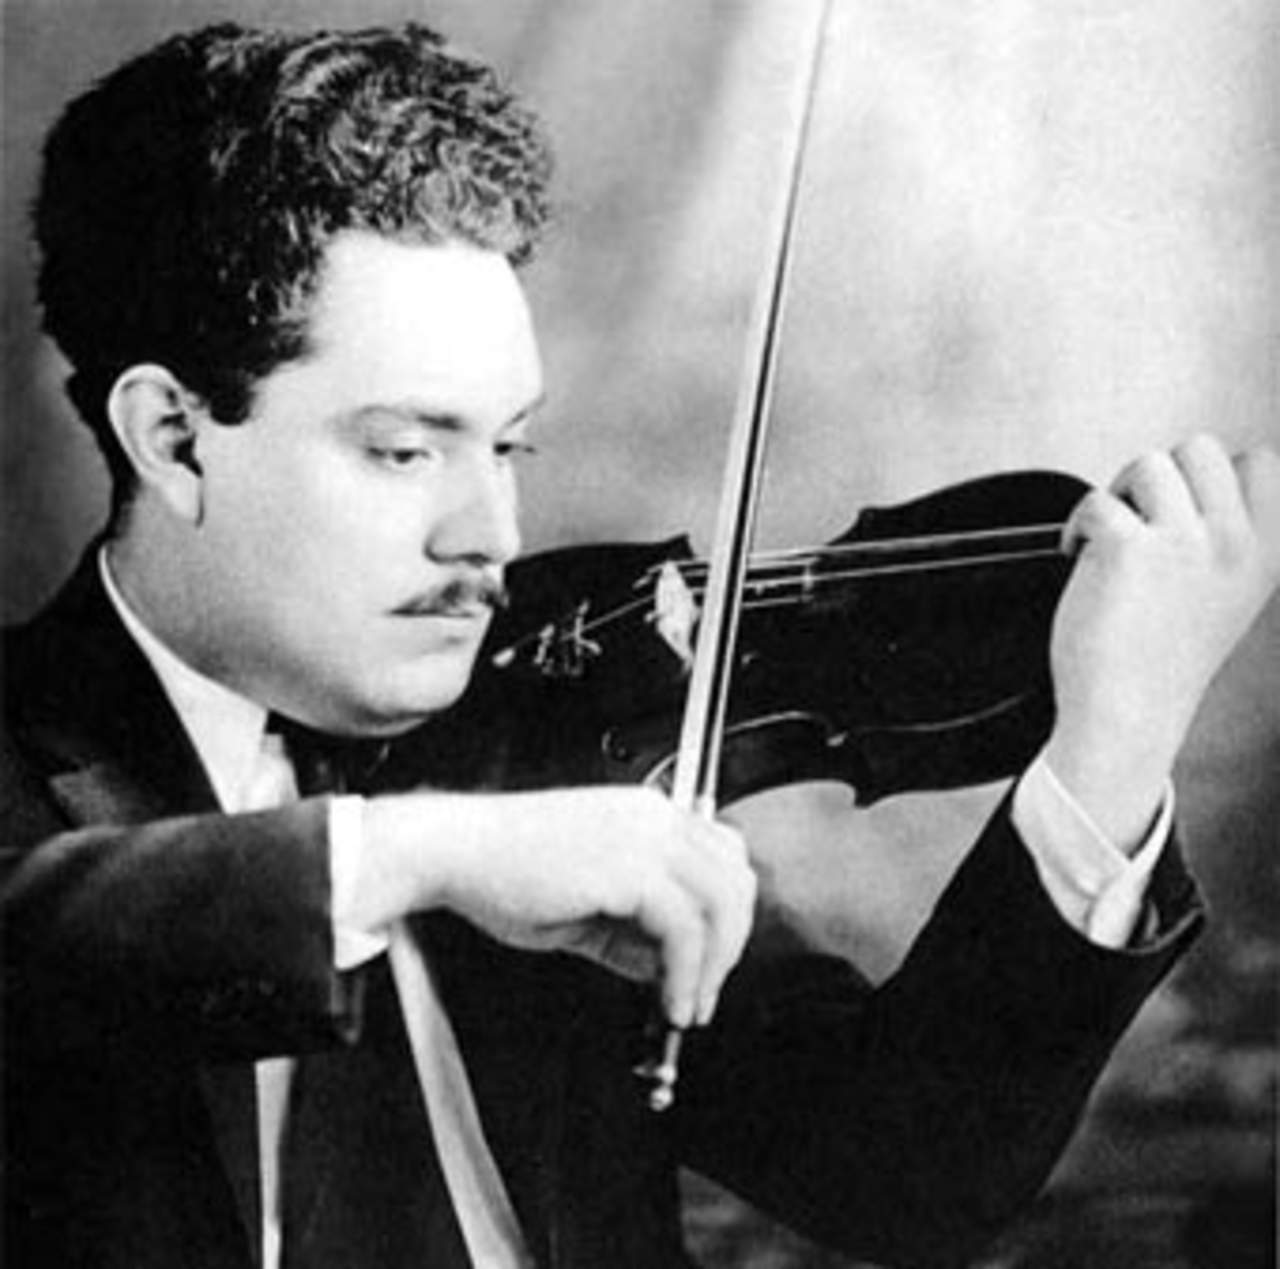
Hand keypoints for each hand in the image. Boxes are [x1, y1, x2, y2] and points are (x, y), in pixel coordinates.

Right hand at [362, 785, 755, 1027]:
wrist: (453, 850)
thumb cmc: (503, 871)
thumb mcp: (584, 904)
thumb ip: (630, 931)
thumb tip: (664, 969)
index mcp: (646, 813)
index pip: (724, 856)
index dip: (727, 915)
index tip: (709, 964)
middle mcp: (655, 816)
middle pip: (736, 879)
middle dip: (730, 946)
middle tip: (703, 996)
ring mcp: (646, 837)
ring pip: (722, 904)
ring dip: (714, 967)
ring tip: (686, 1008)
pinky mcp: (630, 868)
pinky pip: (686, 930)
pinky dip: (686, 976)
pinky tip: (667, 1003)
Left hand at [1044, 436, 1279, 846]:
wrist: (1126, 715)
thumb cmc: (1162, 661)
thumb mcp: (1226, 595)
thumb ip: (1224, 539)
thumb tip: (1190, 481)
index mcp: (1265, 551)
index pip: (1262, 461)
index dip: (1214, 472)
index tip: (1183, 502)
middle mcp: (1233, 542)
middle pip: (1200, 448)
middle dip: (1159, 474)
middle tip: (1136, 517)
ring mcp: (1184, 542)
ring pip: (1148, 463)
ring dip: (1117, 494)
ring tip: (1107, 536)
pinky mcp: (1127, 549)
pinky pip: (1096, 501)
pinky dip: (1075, 525)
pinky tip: (1074, 554)